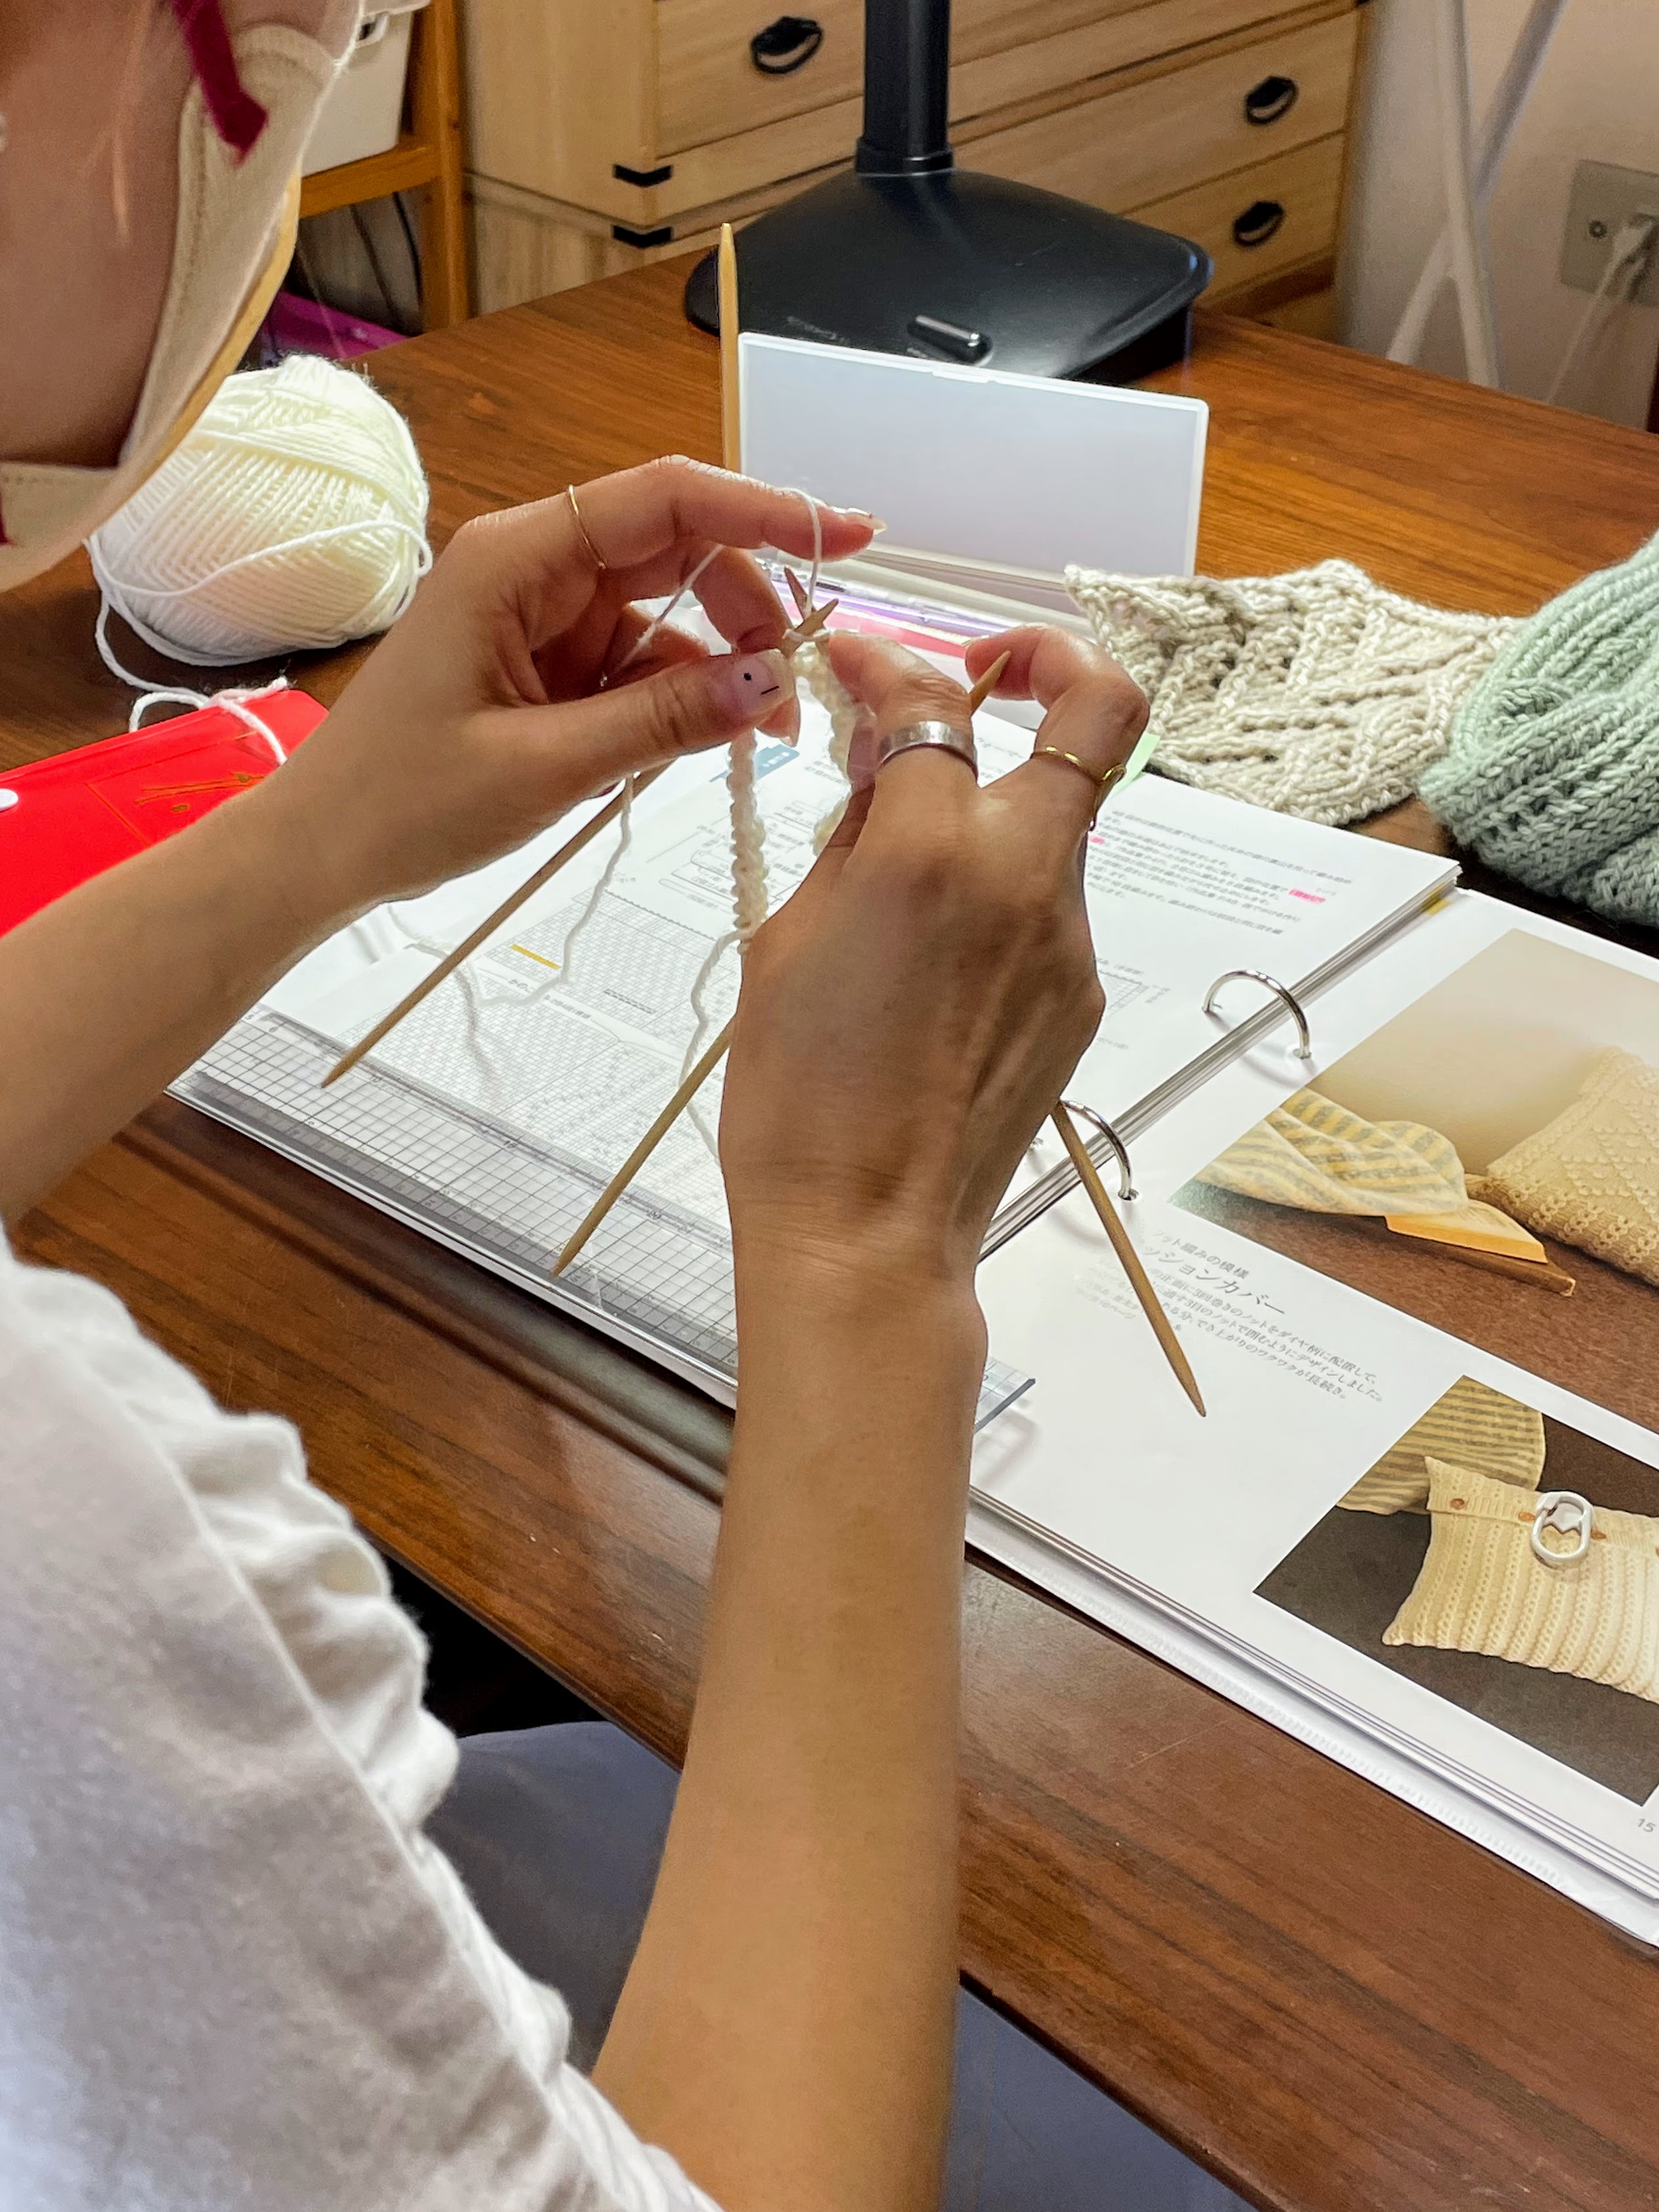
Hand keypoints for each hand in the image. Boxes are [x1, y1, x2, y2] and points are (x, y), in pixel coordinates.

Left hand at [245, 458, 875, 920]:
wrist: (321, 850)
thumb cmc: (403, 802)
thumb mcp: (546, 767)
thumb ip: (663, 718)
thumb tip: (771, 682)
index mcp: (517, 558)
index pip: (664, 500)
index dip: (764, 508)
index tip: (847, 536)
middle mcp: (535, 566)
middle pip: (679, 547)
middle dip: (752, 604)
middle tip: (796, 684)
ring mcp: (545, 614)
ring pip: (671, 607)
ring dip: (727, 658)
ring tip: (762, 731)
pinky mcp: (552, 661)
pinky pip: (644, 657)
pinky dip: (687, 691)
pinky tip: (705, 738)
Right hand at [720, 625, 1147, 1291]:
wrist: (869, 1233)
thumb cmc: (799, 1099)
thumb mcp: (786, 938)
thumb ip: (849, 831)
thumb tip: (884, 759)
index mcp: (932, 854)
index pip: (933, 699)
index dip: (888, 661)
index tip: (857, 666)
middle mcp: (1025, 878)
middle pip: (1099, 708)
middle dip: (1044, 658)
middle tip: (980, 675)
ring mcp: (1069, 937)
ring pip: (1065, 813)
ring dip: (998, 796)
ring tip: (907, 858)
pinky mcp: (1080, 991)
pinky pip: (1050, 901)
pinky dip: (998, 886)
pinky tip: (929, 946)